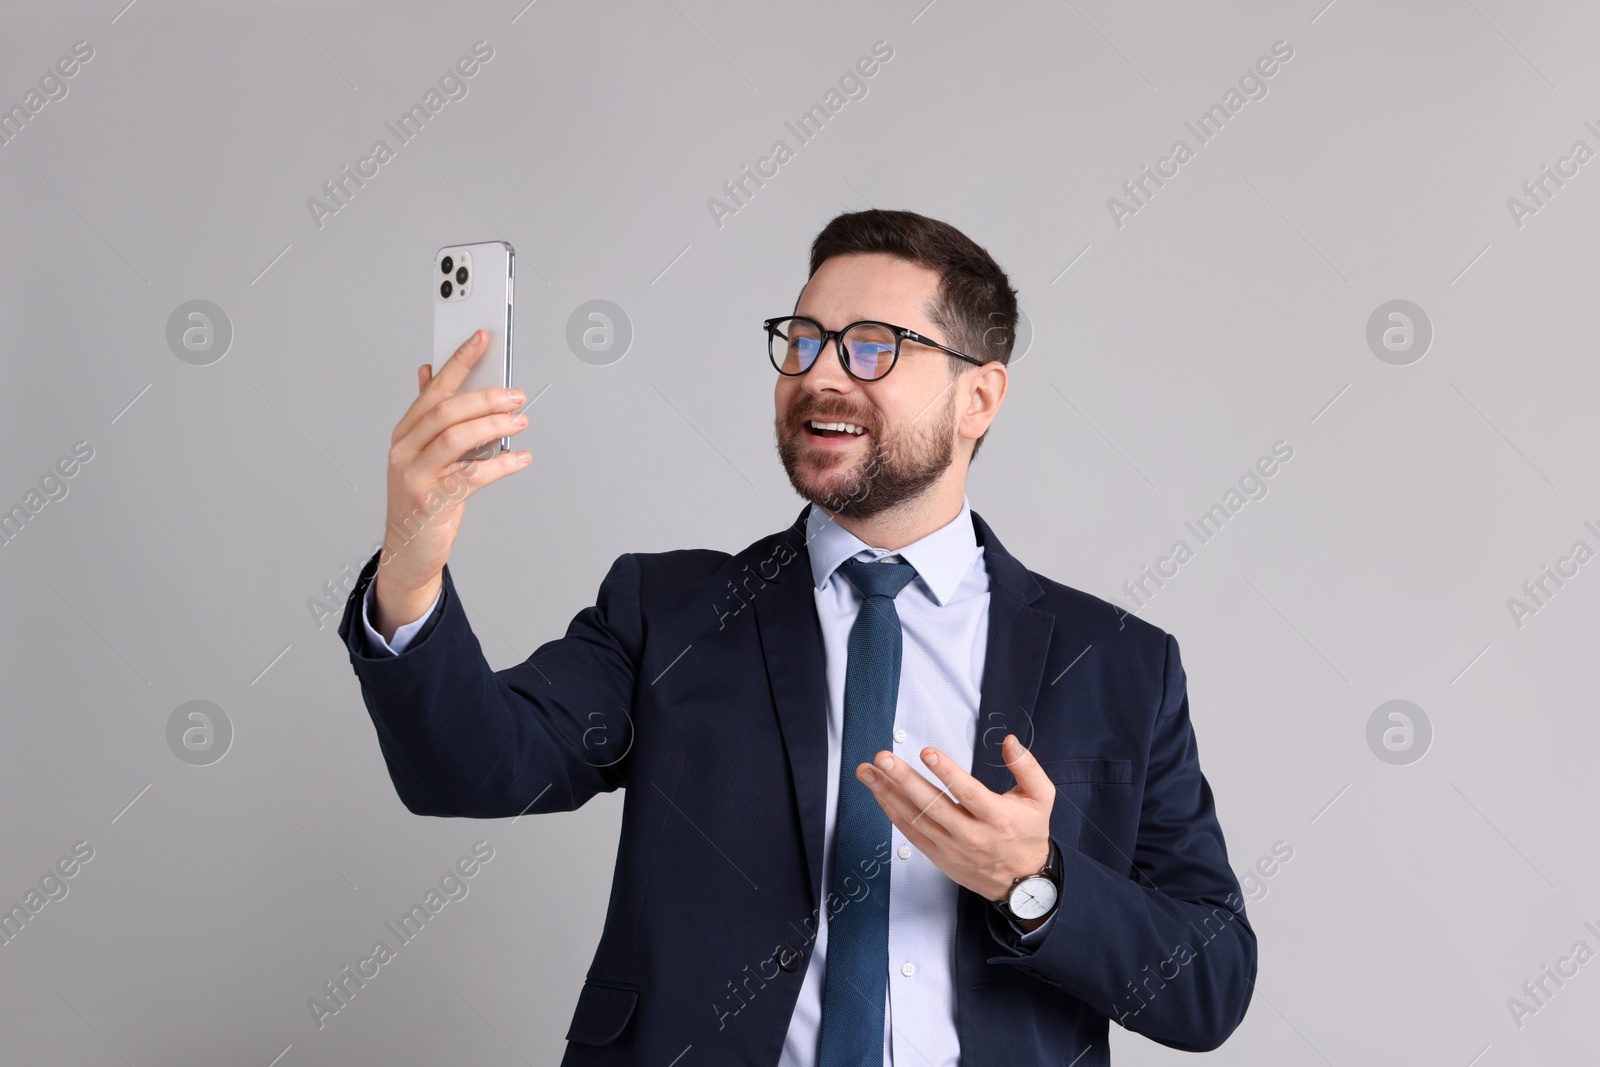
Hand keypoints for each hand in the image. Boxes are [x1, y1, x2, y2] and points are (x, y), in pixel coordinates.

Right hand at [372, 329, 530, 638]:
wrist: (408, 550)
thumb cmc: (422, 497)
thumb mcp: (421, 453)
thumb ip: (428, 415)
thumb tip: (429, 372)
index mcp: (404, 432)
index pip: (433, 388)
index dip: (458, 361)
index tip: (482, 337)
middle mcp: (404, 450)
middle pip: (447, 412)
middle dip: (486, 397)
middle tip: (517, 394)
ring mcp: (414, 476)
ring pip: (456, 439)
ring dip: (494, 426)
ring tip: (521, 421)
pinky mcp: (431, 502)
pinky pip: (471, 476)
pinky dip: (500, 464)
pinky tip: (521, 457)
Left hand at [855, 733, 1053, 903]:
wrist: (1022, 883)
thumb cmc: (1028, 833)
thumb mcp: (1041, 797)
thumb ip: (1027, 766)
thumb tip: (1008, 741)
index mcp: (998, 817)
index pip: (968, 793)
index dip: (946, 772)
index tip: (927, 752)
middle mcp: (972, 834)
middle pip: (933, 806)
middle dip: (904, 780)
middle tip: (882, 758)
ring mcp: (952, 847)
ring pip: (915, 818)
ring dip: (887, 793)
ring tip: (867, 771)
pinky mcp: (938, 855)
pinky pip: (910, 832)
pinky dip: (891, 811)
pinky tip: (878, 792)